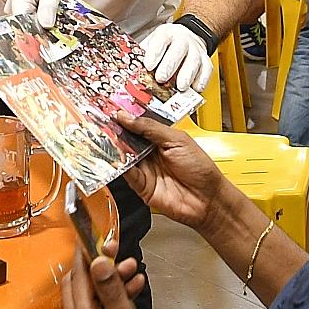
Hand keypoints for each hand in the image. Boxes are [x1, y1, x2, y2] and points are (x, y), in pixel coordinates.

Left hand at [62, 243, 179, 308]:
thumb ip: (112, 293)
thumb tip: (98, 263)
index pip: (78, 279)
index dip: (86, 255)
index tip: (95, 236)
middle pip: (82, 285)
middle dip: (98, 264)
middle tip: (115, 249)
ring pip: (96, 295)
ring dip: (111, 279)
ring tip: (131, 267)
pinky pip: (105, 308)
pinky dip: (117, 295)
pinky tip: (134, 287)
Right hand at [113, 110, 226, 231]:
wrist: (207, 199)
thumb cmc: (201, 169)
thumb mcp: (177, 140)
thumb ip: (151, 128)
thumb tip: (128, 118)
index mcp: (160, 137)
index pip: (138, 124)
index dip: (126, 117)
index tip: (112, 110)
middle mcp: (150, 152)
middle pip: (127, 139)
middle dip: (115, 130)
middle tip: (101, 120)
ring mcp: (144, 168)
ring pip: (122, 155)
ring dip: (113, 146)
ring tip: (103, 135)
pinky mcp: (140, 184)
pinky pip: (124, 173)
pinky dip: (116, 165)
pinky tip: (113, 156)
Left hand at [140, 23, 211, 91]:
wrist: (187, 36)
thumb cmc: (166, 44)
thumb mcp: (152, 43)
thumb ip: (143, 55)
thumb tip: (131, 71)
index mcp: (166, 34)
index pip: (161, 40)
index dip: (155, 53)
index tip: (149, 66)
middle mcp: (183, 40)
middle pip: (178, 50)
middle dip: (169, 66)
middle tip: (161, 78)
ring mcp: (196, 50)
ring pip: (194, 61)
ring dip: (187, 75)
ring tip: (180, 87)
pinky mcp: (206, 61)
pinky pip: (207, 70)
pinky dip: (202, 80)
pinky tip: (195, 88)